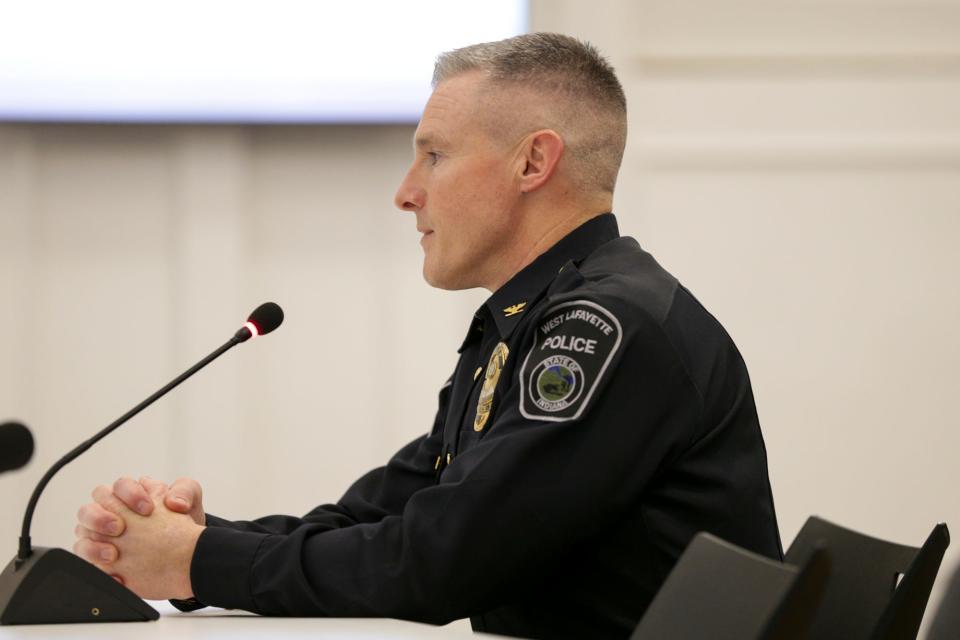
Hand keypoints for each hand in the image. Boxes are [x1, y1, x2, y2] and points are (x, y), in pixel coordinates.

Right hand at [75, 479, 203, 599]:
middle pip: (88, 509)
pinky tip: (118, 576)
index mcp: (129, 494)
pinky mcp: (101, 562)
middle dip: (101, 517)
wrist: (186, 553)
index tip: (149, 509)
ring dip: (93, 544)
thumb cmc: (182, 521)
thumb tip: (174, 501)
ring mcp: (101, 538)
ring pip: (82, 535)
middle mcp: (110, 513)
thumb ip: (185, 491)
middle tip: (120, 527)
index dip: (130, 494)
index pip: (119, 486)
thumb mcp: (190, 501)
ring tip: (114, 554)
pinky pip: (88, 565)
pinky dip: (99, 570)